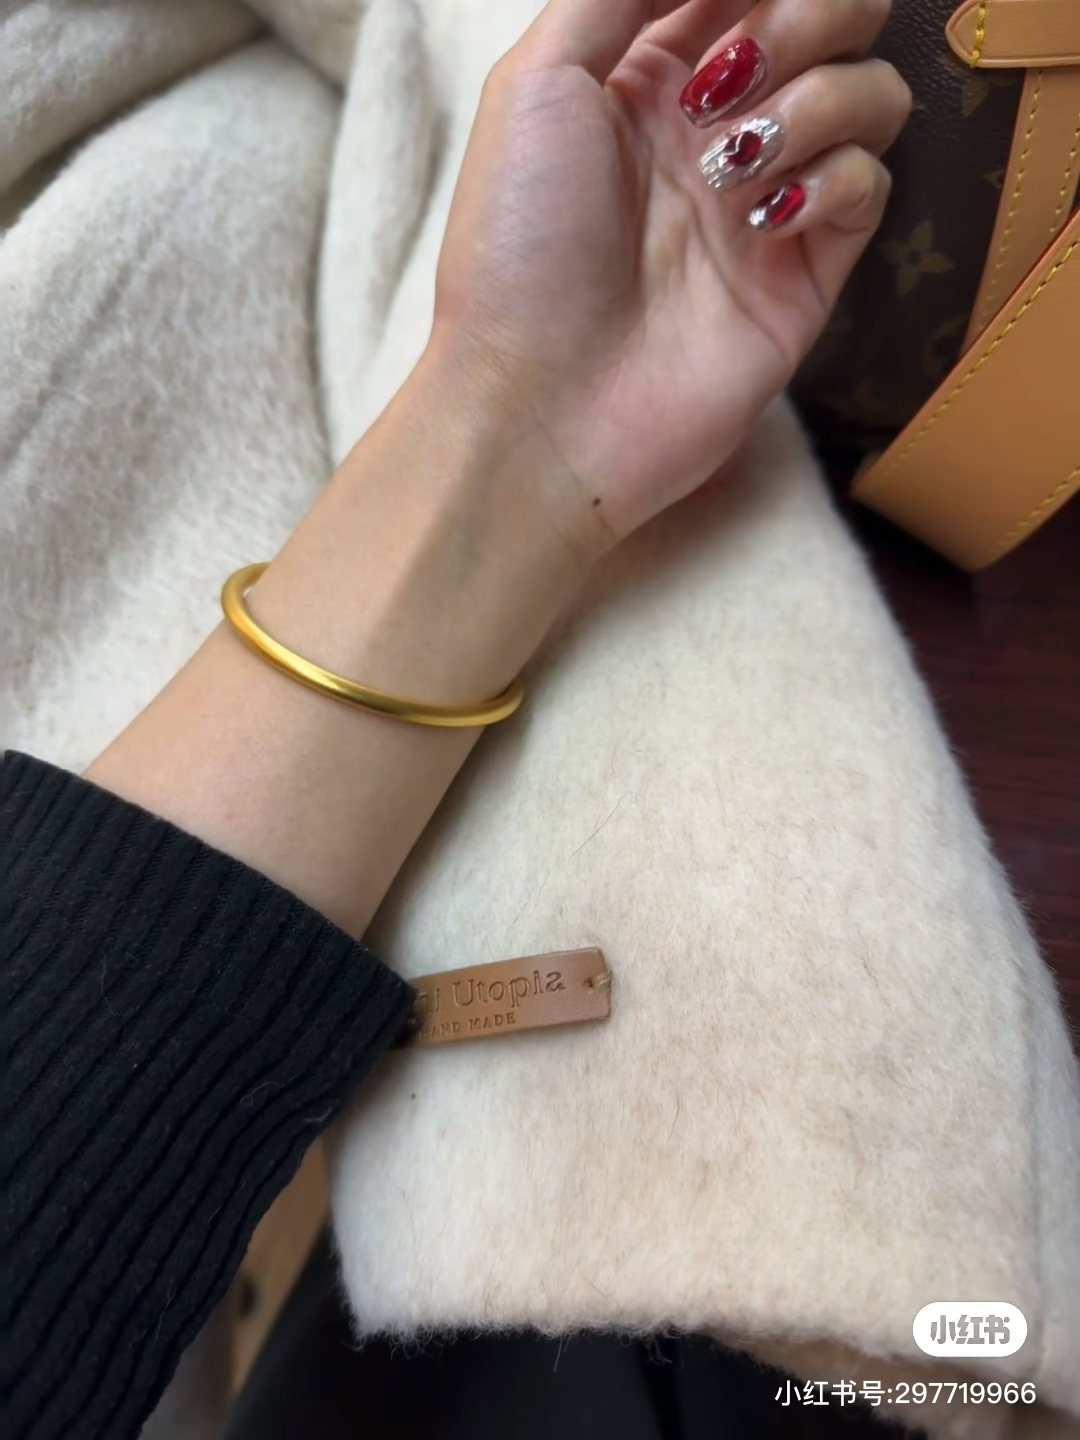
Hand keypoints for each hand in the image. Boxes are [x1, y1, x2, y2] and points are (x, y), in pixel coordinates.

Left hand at [432, 0, 909, 557]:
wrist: (541, 407)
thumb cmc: (517, 251)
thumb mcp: (536, 84)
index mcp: (650, 75)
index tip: (732, 12)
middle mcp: (718, 128)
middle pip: (835, 16)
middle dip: (803, 16)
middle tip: (730, 80)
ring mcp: (768, 198)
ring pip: (870, 92)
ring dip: (813, 100)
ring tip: (728, 165)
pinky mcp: (807, 273)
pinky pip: (871, 184)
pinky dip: (830, 179)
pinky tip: (760, 220)